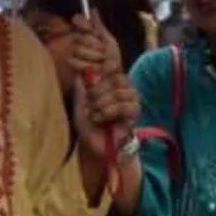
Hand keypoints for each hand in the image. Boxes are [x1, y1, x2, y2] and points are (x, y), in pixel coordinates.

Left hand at [68, 20, 138, 135]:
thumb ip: (83, 87)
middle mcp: (122, 88)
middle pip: (114, 77)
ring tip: (94, 114)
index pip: (110, 67)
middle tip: (89, 106)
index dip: (99, 71)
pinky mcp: (136, 112)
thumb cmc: (87, 126)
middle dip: (97, 91)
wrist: (94, 147)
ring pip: (119, 91)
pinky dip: (110, 110)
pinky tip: (101, 118)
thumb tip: (84, 69)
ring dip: (102, 103)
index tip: (87, 82)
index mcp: (110, 83)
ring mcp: (131, 99)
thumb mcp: (80, 103)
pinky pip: (126, 104)